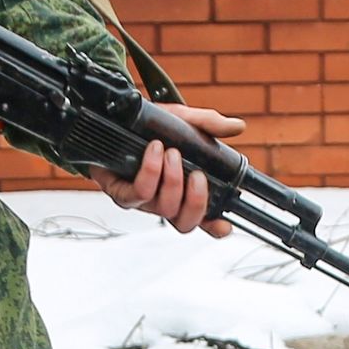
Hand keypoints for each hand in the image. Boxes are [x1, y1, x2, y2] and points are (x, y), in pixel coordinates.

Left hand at [93, 103, 247, 236]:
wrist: (113, 120)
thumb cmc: (149, 127)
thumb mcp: (183, 121)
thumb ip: (208, 125)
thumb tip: (236, 127)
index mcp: (183, 191)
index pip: (203, 219)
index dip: (214, 228)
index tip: (224, 225)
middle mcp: (164, 201)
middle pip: (186, 223)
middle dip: (197, 200)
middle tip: (197, 174)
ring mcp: (143, 201)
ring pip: (164, 208)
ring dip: (173, 180)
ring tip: (171, 152)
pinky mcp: (122, 194)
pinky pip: (140, 194)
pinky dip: (151, 171)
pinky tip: (154, 151)